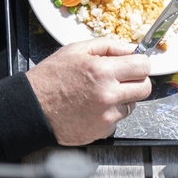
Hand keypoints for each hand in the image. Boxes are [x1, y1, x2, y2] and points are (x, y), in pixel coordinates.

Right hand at [25, 37, 150, 144]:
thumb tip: (131, 49)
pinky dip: (110, 113)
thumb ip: (108, 46)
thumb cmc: (50, 79)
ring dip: (123, 98)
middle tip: (123, 79)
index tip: (135, 65)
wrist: (32, 109)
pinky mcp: (103, 130)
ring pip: (132, 105)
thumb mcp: (76, 50)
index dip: (141, 64)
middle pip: (145, 88)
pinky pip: (118, 119)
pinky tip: (92, 108)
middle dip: (137, 81)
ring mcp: (107, 115)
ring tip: (100, 94)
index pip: (143, 66)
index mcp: (103, 71)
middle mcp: (108, 94)